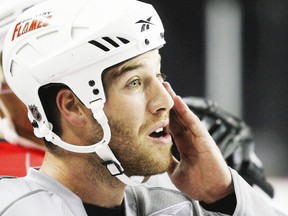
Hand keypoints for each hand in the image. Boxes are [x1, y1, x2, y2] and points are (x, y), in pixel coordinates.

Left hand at [164, 82, 232, 202]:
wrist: (212, 193)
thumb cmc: (197, 183)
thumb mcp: (175, 171)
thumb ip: (167, 160)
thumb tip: (155, 154)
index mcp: (183, 144)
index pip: (171, 125)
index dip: (162, 114)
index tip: (152, 104)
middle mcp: (190, 138)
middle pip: (176, 116)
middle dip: (167, 102)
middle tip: (158, 87)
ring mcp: (197, 137)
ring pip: (184, 115)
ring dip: (175, 101)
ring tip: (166, 87)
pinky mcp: (204, 139)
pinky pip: (193, 122)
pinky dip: (185, 111)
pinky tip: (178, 100)